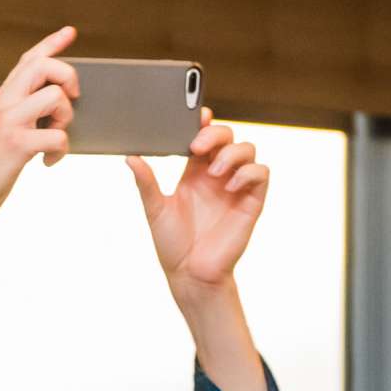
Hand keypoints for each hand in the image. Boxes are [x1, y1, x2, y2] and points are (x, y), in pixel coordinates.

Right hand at [0, 25, 79, 221]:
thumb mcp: (5, 128)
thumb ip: (24, 109)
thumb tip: (59, 97)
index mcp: (3, 96)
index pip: (29, 58)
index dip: (52, 43)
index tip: (70, 32)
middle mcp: (4, 101)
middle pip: (45, 66)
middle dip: (69, 78)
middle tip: (72, 100)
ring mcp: (9, 121)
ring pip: (56, 96)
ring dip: (66, 118)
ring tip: (56, 136)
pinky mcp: (17, 143)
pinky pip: (58, 135)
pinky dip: (61, 150)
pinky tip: (49, 161)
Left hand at [132, 112, 267, 292]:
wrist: (189, 275)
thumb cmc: (172, 244)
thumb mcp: (155, 210)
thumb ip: (146, 183)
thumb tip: (130, 157)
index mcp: (194, 172)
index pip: (204, 137)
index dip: (204, 123)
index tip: (196, 116)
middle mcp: (217, 175)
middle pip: (228, 136)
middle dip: (216, 134)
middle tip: (198, 147)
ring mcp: (236, 186)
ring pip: (247, 149)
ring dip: (232, 153)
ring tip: (215, 172)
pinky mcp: (251, 201)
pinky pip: (261, 173)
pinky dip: (248, 173)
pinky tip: (230, 187)